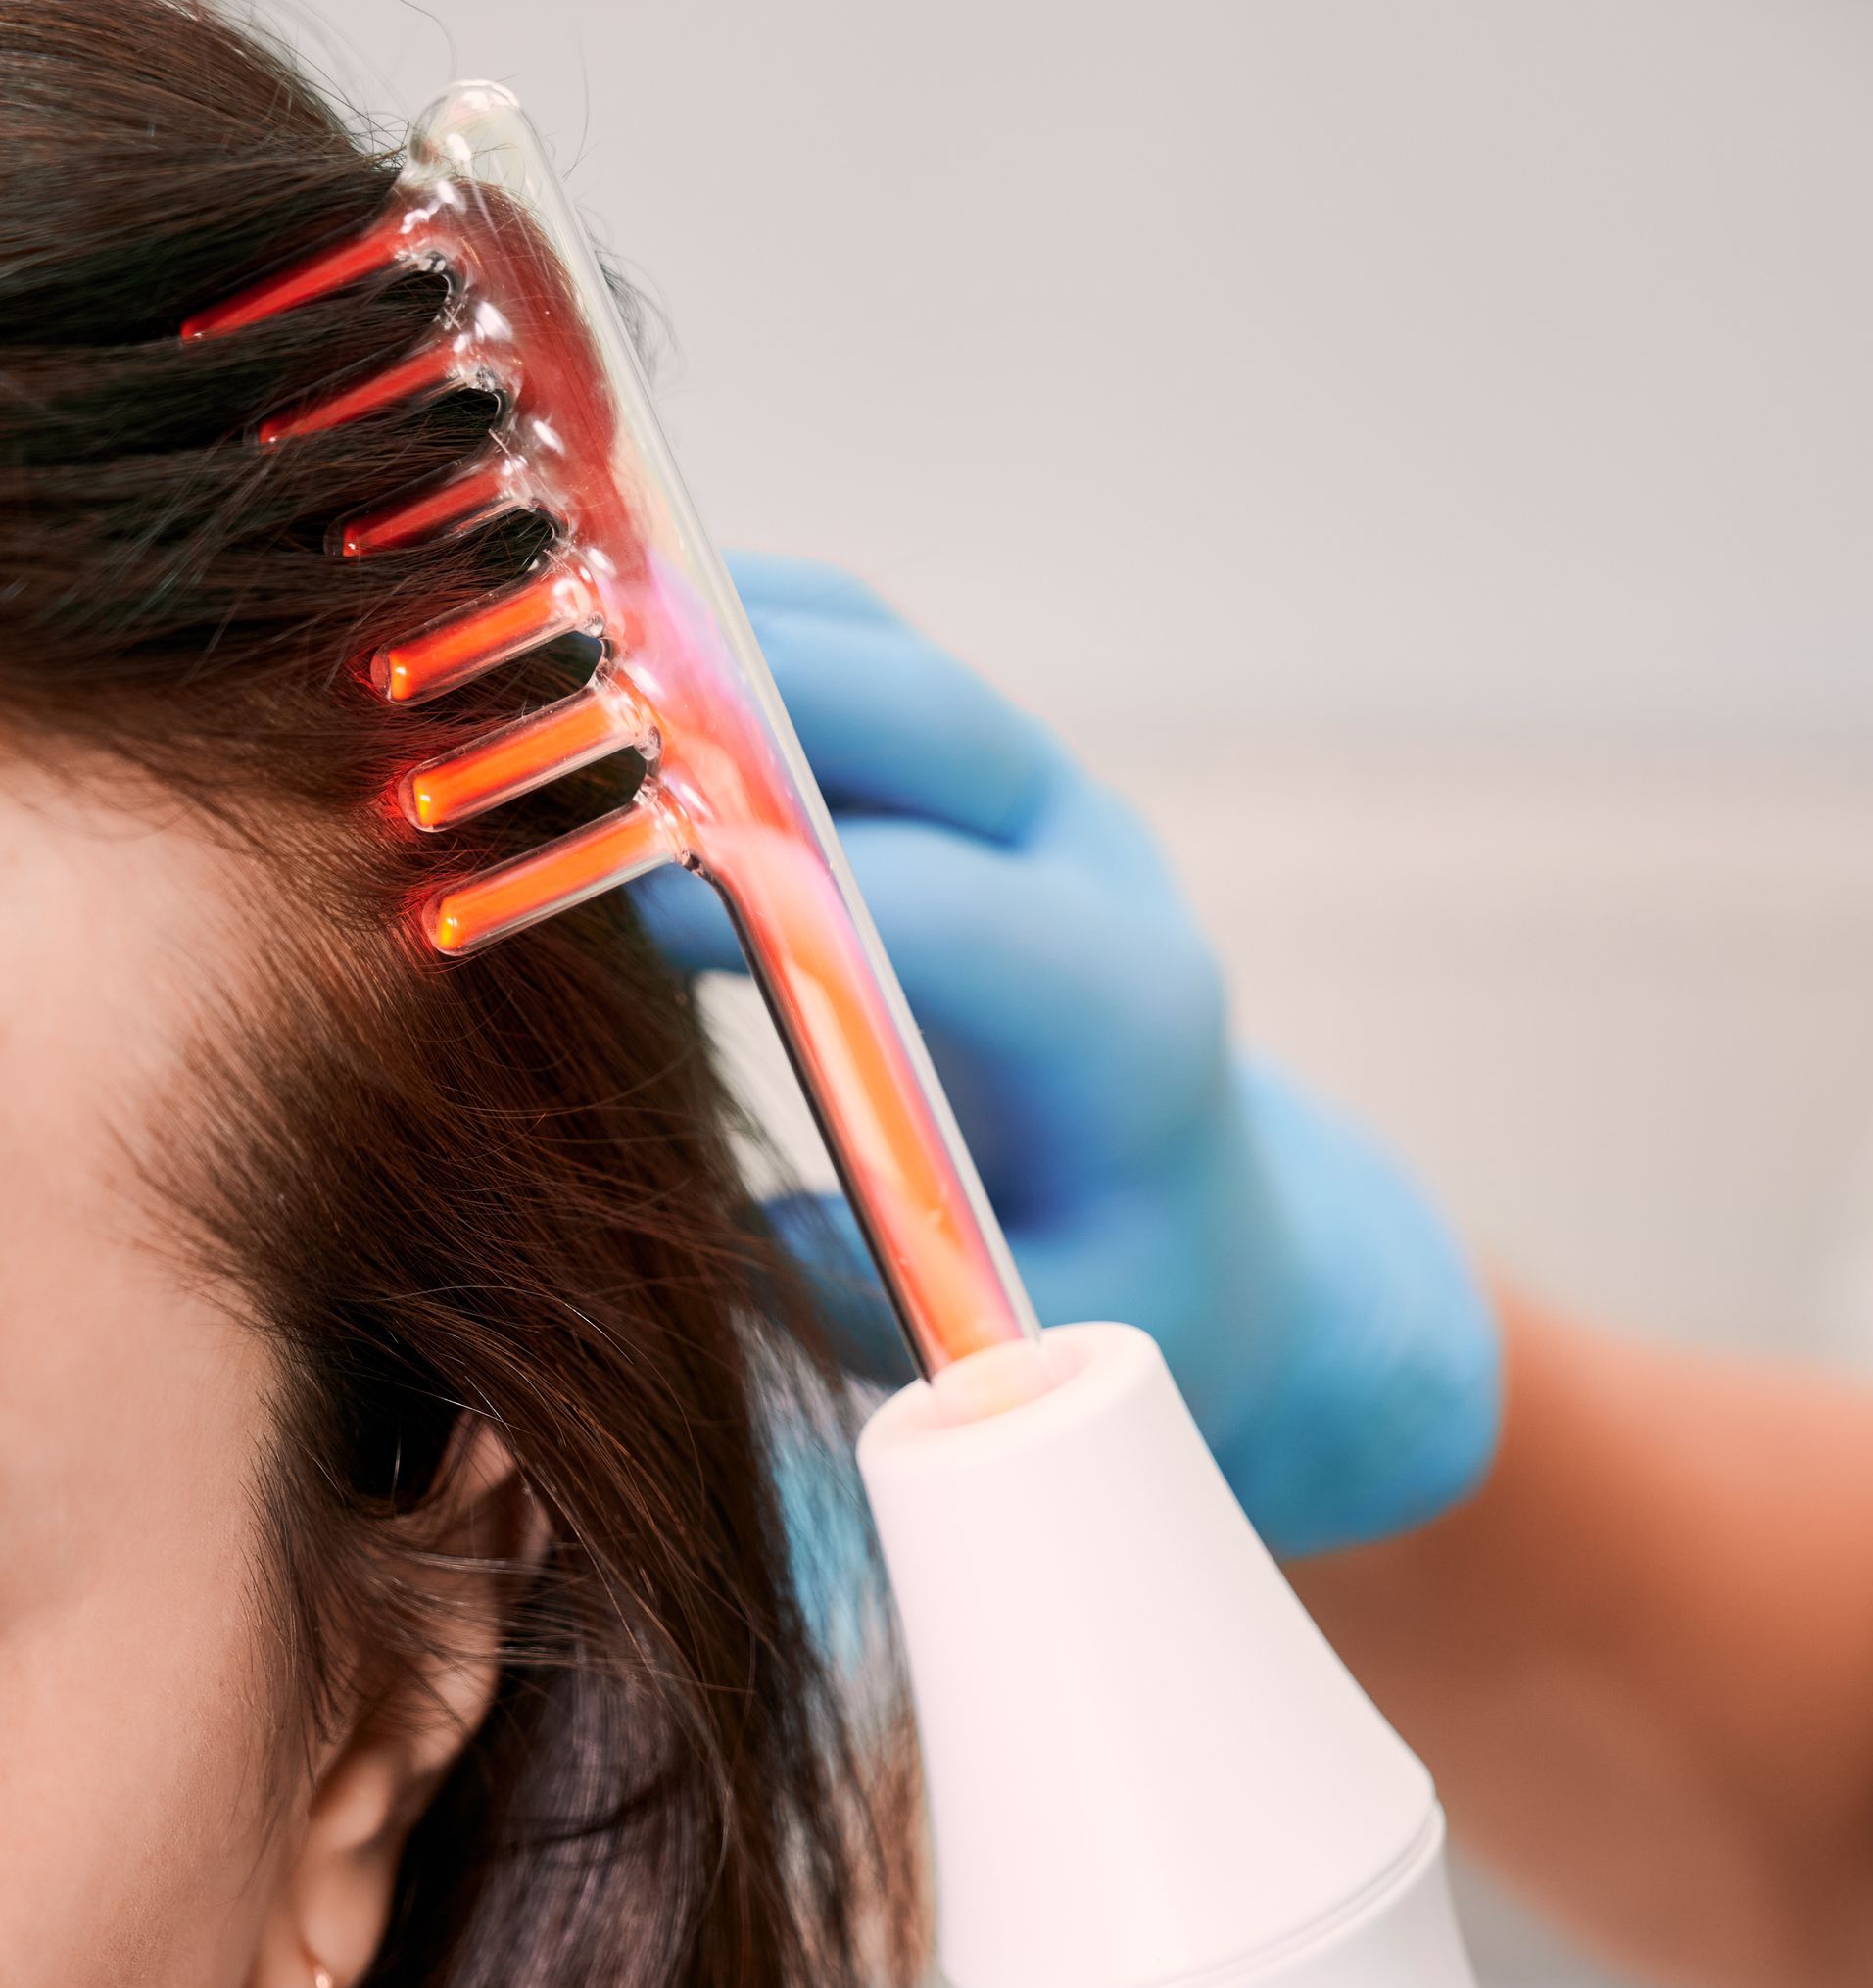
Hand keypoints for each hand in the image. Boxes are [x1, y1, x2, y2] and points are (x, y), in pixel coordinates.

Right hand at [634, 556, 1499, 1553]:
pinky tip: (593, 648)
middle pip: (923, 725)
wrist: (1218, 1230)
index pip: (959, 911)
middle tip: (560, 711)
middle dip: (746, 705)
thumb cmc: (1110, 1300)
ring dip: (720, 635)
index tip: (647, 895)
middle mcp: (1100, 872)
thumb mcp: (1016, 1351)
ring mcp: (1041, 801)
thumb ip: (877, 1296)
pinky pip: (851, 664)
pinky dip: (731, 640)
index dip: (800, 887)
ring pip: (880, 661)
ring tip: (539, 646)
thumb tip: (722, 1218)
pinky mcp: (978, 776)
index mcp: (1130, 1023)